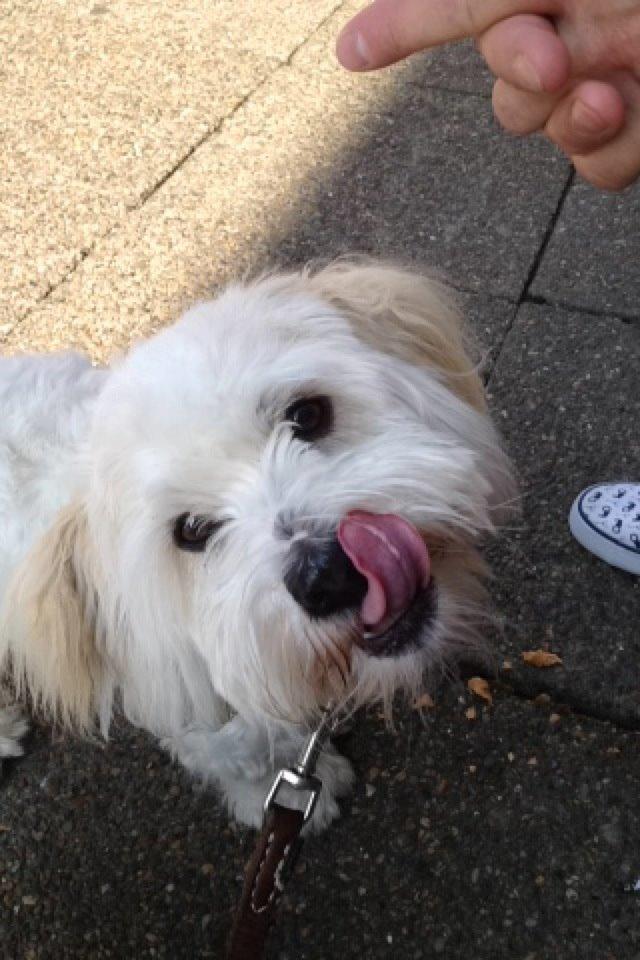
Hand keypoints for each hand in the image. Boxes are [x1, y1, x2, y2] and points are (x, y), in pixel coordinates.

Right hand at [336, 0, 639, 190]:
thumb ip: (446, 6)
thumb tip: (351, 44)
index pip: (454, 8)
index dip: (402, 26)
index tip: (355, 55)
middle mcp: (573, 25)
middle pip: (504, 89)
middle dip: (522, 79)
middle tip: (557, 56)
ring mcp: (613, 77)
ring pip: (550, 135)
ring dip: (571, 120)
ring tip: (612, 89)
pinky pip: (601, 166)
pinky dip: (616, 148)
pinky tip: (637, 107)